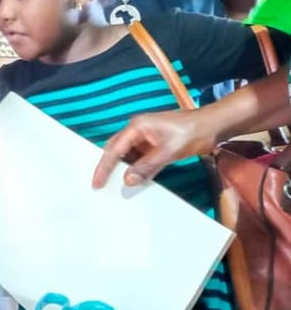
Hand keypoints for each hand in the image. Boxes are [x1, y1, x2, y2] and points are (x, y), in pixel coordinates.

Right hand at [92, 110, 217, 188]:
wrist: (213, 125)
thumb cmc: (191, 133)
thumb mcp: (168, 151)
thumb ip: (147, 166)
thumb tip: (127, 180)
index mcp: (136, 127)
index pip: (114, 148)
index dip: (104, 166)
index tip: (96, 182)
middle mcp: (137, 129)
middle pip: (116, 148)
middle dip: (106, 166)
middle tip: (98, 184)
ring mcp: (145, 136)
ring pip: (127, 153)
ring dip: (121, 167)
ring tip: (112, 184)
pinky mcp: (154, 143)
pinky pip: (139, 156)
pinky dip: (134, 167)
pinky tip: (133, 178)